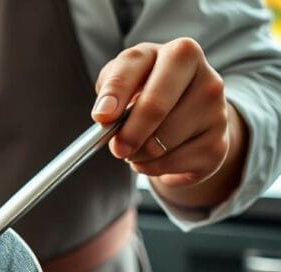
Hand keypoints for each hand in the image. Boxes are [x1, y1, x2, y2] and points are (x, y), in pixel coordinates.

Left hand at [91, 38, 243, 199]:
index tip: (101, 117)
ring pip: (159, 144)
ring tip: (138, 146)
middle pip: (154, 108)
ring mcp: (217, 113)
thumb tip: (104, 116)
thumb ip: (111, 89)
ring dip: (137, 153)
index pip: (140, 67)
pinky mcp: (219, 146)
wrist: (193, 113)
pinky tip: (156, 157)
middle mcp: (206, 79)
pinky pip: (171, 165)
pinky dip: (152, 168)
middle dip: (127, 132)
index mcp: (180, 53)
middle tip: (116, 147)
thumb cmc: (150, 90)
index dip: (115, 93)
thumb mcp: (128, 77)